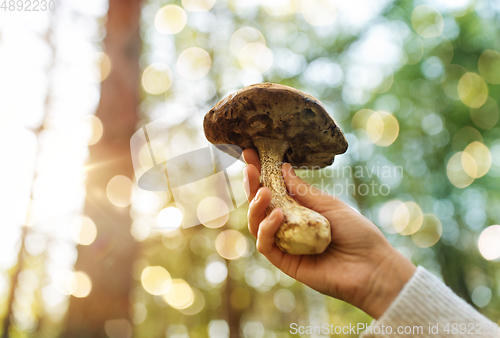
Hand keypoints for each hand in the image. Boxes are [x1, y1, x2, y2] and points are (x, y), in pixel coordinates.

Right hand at [243, 148, 415, 318]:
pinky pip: (265, 245)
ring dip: (256, 206)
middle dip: (252, 185)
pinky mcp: (285, 262)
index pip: (274, 189)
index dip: (261, 172)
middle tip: (249, 168)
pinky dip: (267, 229)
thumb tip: (284, 167)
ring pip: (257, 224)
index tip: (250, 153)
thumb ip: (302, 190)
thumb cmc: (357, 232)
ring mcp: (285, 244)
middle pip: (261, 205)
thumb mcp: (328, 204)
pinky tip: (278, 216)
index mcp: (299, 210)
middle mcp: (288, 226)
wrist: (372, 266)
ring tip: (263, 192)